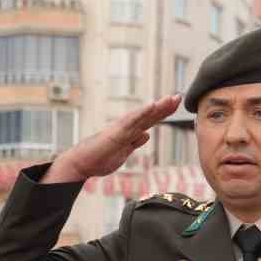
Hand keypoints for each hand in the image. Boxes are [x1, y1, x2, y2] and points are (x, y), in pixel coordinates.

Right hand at [45, 94, 181, 183]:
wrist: (82, 163)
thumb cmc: (100, 158)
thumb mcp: (124, 152)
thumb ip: (134, 143)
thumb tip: (146, 135)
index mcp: (130, 132)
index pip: (149, 121)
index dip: (163, 113)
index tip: (175, 105)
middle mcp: (127, 127)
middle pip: (149, 115)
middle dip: (164, 107)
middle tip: (179, 96)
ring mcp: (122, 129)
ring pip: (143, 115)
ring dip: (157, 107)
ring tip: (170, 99)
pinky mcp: (116, 133)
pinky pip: (131, 121)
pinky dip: (142, 112)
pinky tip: (152, 105)